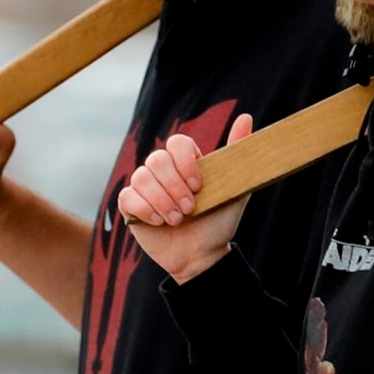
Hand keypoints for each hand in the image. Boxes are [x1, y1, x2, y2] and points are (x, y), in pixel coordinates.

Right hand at [117, 115, 251, 284]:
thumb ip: (237, 152)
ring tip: (176, 219)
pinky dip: (145, 209)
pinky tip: (159, 222)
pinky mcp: (130, 206)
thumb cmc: (218, 221)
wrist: (202, 256)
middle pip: (157, 159)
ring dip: (161, 200)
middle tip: (189, 208)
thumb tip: (246, 117)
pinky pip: (128, 196)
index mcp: (185, 161)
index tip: (198, 185)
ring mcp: (145, 187)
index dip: (184, 162)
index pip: (177, 142)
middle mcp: (163, 170)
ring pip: (142, 177)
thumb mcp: (234, 187)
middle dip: (174, 186)